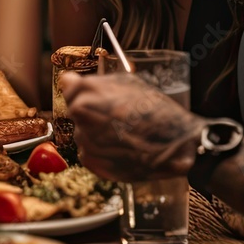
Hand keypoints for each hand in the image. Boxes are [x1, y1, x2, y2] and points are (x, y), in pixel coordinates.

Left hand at [61, 72, 201, 180]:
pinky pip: (90, 152)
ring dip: (97, 132)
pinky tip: (122, 147)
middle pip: (77, 111)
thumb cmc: (155, 109)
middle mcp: (80, 116)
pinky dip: (102, 151)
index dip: (80, 89)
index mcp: (86, 92)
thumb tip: (69, 80)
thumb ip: (96, 82)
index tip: (91, 93)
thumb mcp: (128, 82)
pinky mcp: (92, 163)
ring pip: (84, 133)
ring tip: (124, 133)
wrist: (174, 143)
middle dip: (92, 112)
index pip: (68, 86)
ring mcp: (85, 140)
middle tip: (117, 116)